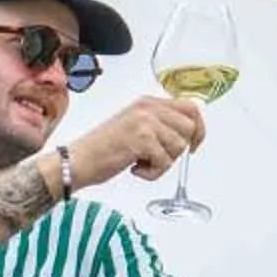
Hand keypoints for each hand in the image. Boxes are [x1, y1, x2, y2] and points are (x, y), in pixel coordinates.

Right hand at [73, 95, 205, 185]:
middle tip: (157, 158)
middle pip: (189, 128)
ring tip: (141, 163)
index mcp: (148, 102)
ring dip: (163, 163)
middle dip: (178, 150)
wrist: (78, 160)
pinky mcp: (142, 139)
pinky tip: (135, 169)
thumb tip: (188, 133)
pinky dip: (153, 173)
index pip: (190, 108)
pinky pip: (165, 162)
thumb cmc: (103, 148)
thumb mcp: (135, 126)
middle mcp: (148, 108)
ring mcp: (145, 122)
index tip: (194, 145)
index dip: (198, 128)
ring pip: (178, 147)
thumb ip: (159, 124)